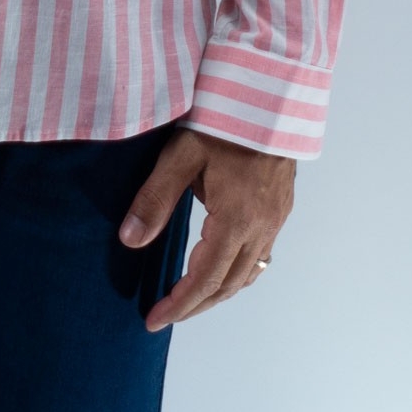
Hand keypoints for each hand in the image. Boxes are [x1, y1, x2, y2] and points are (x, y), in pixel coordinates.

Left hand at [119, 126, 295, 328]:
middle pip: (229, 285)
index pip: (205, 279)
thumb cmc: (224, 118)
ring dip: (219, 292)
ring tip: (189, 298)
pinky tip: (223, 266)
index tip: (154, 319)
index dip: (179, 303)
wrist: (271, 92)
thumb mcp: (182, 154)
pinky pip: (262, 255)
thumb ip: (155, 198)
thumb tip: (129, 241)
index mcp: (236, 219)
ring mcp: (276, 218)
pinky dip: (239, 271)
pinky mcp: (281, 207)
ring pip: (249, 273)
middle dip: (195, 305)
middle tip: (165, 315)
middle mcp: (261, 227)